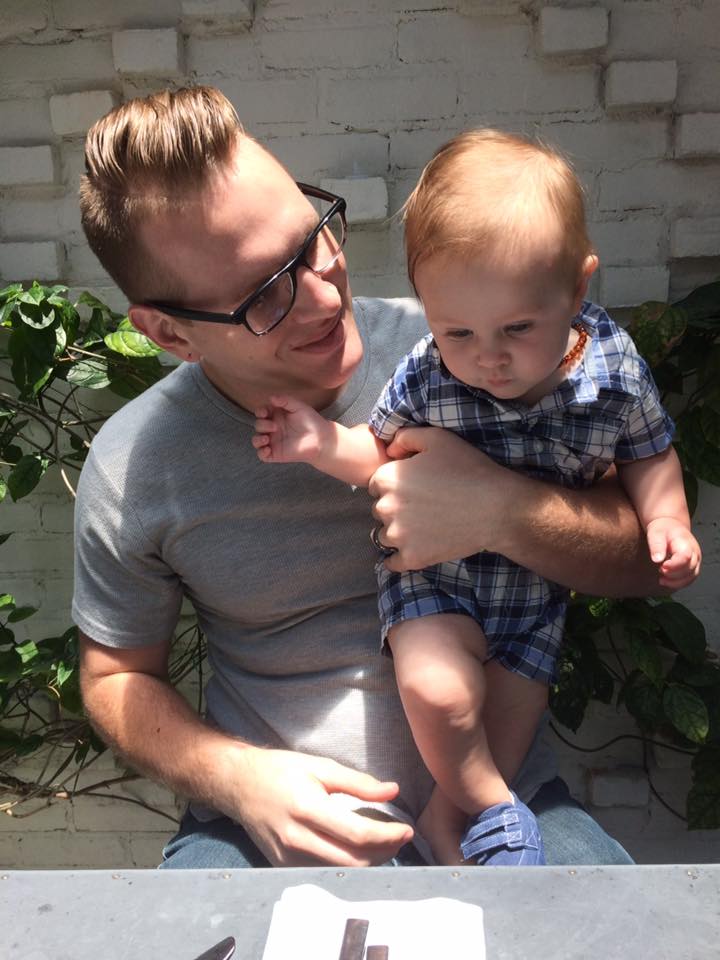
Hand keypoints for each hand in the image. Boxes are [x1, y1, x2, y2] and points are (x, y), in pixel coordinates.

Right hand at [231, 746, 413, 866]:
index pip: (357, 834)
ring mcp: (288, 857)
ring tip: (383, 844)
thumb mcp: (320, 766)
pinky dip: (346, 866)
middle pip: (353, 862)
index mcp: (307, 808)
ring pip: (340, 873)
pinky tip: (356, 851)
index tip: (406, 829)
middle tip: (399, 838)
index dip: (387, 835)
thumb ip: (358, 782)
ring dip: (368, 862)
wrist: (239, 785)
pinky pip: (323, 873)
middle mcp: (296, 838)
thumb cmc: (281, 771)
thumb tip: (392, 791)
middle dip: (383, 853)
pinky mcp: (283, 867)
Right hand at [252, 395, 328, 463]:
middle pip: (258, 425)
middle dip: (262, 425)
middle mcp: (273, 428)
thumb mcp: (298, 406)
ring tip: (266, 439)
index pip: (261, 413)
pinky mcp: (276, 453)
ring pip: (256, 440)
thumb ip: (285, 400)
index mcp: (276, 416)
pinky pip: (262, 454)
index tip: (264, 412)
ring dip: (257, 439)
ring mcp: (274, 441)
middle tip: (275, 427)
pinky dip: (261, 452)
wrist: (321, 438)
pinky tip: (268, 449)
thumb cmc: (311, 421)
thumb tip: (271, 398)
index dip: (260, 412)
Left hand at [367, 426, 513, 571]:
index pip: (376, 484)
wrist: (497, 508)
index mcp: (386, 478)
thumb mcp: (437, 438)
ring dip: (398, 533)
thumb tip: (389, 448)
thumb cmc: (469, 469)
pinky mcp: (412, 558)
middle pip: (380, 510)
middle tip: (424, 507)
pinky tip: (417, 548)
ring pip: (385, 536)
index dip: (394, 485)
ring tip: (424, 527)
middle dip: (396, 508)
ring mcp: (397, 536)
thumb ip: (405, 437)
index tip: (414, 489)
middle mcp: (385, 508)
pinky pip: (393, 563)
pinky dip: (401, 557)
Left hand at [646, 516, 701, 589]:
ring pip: (691, 577)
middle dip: (673, 574)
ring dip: (676, 582)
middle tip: (660, 570)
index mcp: (686, 543)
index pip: (686, 558)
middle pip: (690, 569)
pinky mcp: (692, 567)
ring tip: (661, 578)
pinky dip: (678, 583)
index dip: (674, 565)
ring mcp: (695, 561)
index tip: (662, 566)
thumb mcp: (655, 533)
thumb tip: (657, 559)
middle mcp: (694, 553)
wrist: (670, 526)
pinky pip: (689, 579)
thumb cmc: (663, 529)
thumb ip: (656, 545)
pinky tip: (665, 580)